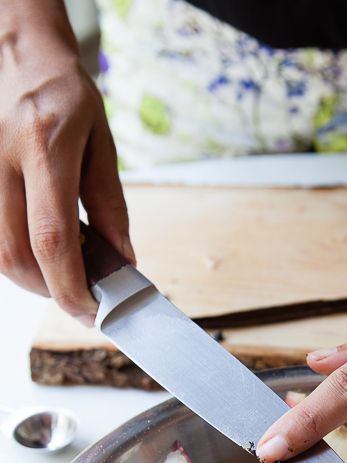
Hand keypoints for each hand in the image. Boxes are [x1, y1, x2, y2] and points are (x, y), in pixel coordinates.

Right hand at [0, 1, 133, 323]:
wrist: (19, 56)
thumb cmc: (65, 97)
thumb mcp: (102, 145)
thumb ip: (111, 205)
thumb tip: (122, 260)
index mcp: (44, 148)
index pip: (52, 238)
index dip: (69, 286)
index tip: (91, 310)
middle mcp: (2, 159)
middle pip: (15, 254)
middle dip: (49, 290)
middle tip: (80, 298)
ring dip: (31, 278)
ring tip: (61, 274)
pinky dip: (16, 256)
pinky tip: (38, 251)